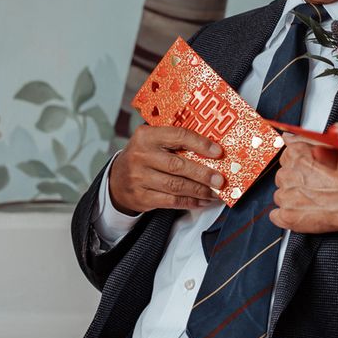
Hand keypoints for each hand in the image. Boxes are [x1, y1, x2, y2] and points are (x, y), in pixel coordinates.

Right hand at [108, 125, 222, 213]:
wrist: (116, 179)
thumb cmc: (143, 155)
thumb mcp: (152, 139)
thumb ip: (175, 139)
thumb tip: (211, 144)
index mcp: (147, 136)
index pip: (178, 136)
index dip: (200, 144)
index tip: (218, 152)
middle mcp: (141, 156)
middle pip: (178, 165)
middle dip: (202, 173)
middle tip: (220, 179)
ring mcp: (139, 178)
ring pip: (176, 186)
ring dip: (199, 190)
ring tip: (215, 192)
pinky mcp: (141, 197)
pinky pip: (171, 201)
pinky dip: (189, 202)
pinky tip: (202, 201)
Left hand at [270, 140, 337, 232]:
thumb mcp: (331, 151)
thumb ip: (305, 140)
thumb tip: (287, 137)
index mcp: (295, 155)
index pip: (286, 158)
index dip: (299, 167)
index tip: (309, 173)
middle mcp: (287, 173)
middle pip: (283, 177)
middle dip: (295, 183)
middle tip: (314, 188)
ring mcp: (285, 196)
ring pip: (280, 196)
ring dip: (292, 199)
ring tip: (313, 201)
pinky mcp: (286, 215)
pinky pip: (277, 215)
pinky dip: (287, 215)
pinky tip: (303, 213)